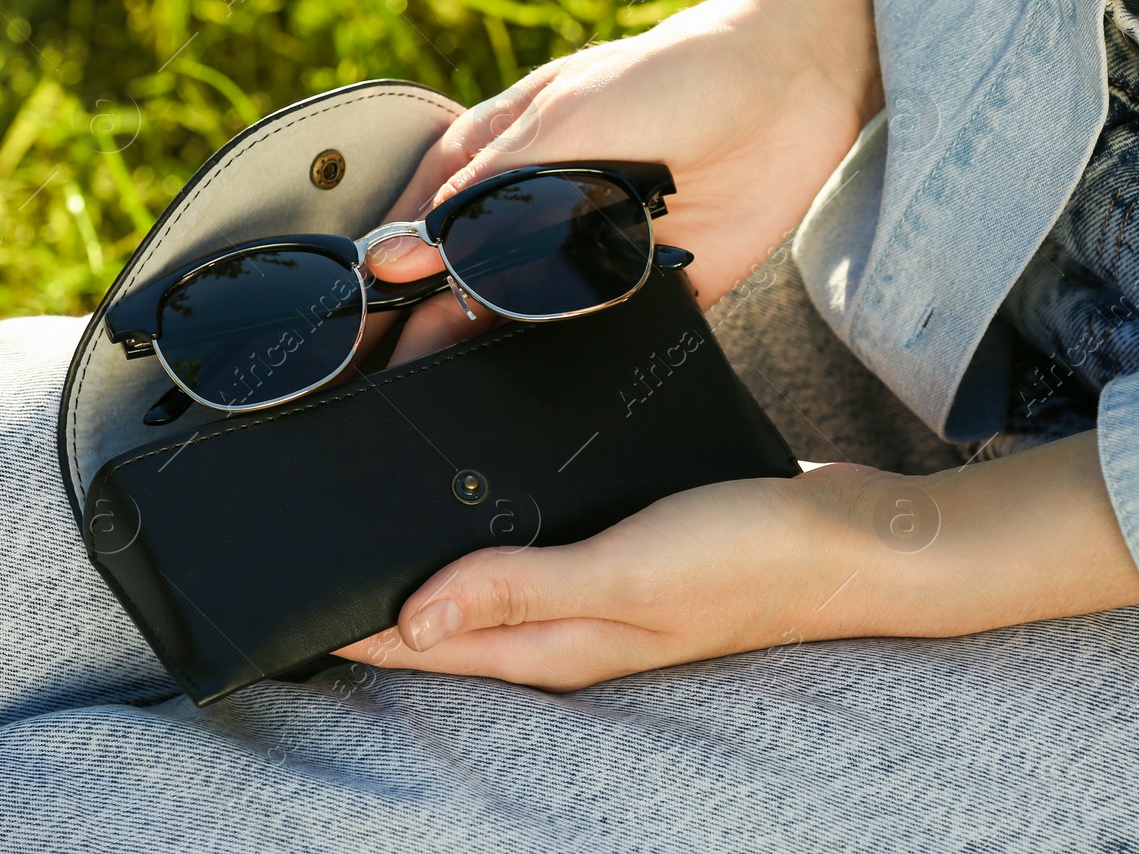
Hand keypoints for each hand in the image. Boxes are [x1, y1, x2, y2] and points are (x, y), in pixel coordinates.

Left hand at [335, 433, 1138, 690]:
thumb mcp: (626, 573)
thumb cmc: (748, 559)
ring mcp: (599, 588)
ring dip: (434, 552)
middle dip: (379, 591)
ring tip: (380, 512)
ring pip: (489, 577)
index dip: (353, 633)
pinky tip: (487, 490)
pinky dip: (495, 524)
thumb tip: (410, 619)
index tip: (288, 606)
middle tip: (319, 542)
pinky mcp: (625, 548)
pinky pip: (537, 543)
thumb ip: (519, 590)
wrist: (849, 534)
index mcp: (558, 644)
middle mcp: (569, 625)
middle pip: (449, 619)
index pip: (426, 649)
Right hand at [360, 0, 881, 366]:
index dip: (390, 277)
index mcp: (504, 159)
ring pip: (527, 323)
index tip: (361, 326)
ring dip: (493, 355)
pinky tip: (546, 393)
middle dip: (430, 330)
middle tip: (396, 377)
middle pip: (466, 286)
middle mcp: (542, 213)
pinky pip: (604, 341)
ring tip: (453, 396)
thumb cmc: (676, 76)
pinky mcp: (655, 292)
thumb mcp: (566, 118)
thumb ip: (489, 191)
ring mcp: (595, 255)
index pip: (423, 228)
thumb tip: (401, 251)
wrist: (796, 85)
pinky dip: (577, 362)